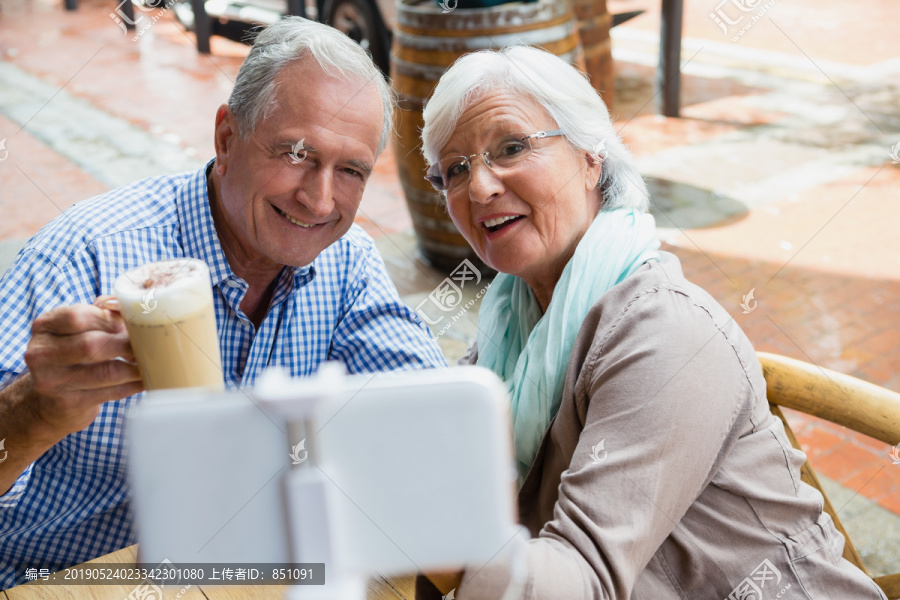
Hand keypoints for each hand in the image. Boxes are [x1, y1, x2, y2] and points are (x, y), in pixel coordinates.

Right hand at [23, 295, 143, 438]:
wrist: (50, 398)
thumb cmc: (73, 352)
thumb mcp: (77, 329)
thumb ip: (101, 313)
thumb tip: (132, 307)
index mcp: (44, 326)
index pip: (78, 316)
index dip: (110, 319)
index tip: (130, 323)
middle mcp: (41, 353)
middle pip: (91, 345)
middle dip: (126, 344)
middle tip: (147, 345)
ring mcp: (52, 382)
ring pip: (106, 372)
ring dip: (135, 368)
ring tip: (151, 362)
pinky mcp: (68, 404)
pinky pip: (111, 393)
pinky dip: (133, 385)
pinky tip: (144, 380)